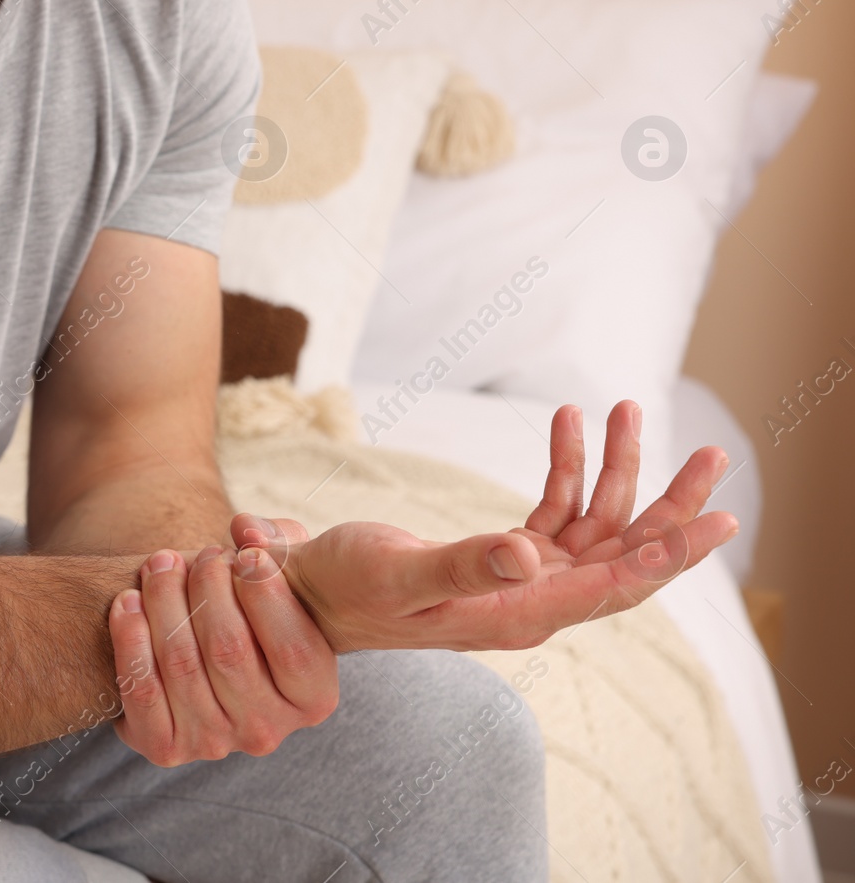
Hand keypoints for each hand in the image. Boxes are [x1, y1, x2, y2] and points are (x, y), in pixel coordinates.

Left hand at [107, 544, 337, 766]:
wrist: (203, 649)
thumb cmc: (254, 604)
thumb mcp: (285, 574)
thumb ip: (281, 544)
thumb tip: (247, 531)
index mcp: (314, 698)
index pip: (292, 649)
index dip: (265, 593)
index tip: (245, 553)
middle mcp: (268, 731)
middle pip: (229, 651)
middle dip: (208, 587)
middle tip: (201, 553)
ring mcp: (215, 743)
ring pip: (180, 663)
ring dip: (163, 601)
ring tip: (160, 564)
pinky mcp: (165, 747)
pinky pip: (140, 691)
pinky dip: (130, 639)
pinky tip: (127, 601)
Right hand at [238, 401, 739, 652]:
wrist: (311, 593)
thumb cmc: (346, 588)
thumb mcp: (397, 574)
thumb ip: (463, 566)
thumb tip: (528, 557)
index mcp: (517, 614)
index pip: (609, 587)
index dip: (664, 556)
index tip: (713, 522)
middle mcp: (530, 600)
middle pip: (622, 556)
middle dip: (670, 509)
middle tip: (714, 459)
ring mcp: (520, 578)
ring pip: (595, 526)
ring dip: (616, 470)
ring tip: (630, 411)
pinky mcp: (503, 557)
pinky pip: (554, 509)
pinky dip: (566, 467)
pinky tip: (569, 422)